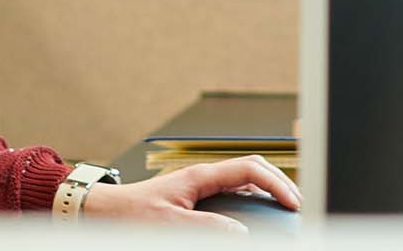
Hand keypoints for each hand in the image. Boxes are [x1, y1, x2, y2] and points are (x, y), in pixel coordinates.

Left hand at [80, 155, 300, 231]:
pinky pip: (232, 193)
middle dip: (279, 183)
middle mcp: (204, 176)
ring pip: (244, 181)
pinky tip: (256, 217)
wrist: (106, 211)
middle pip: (253, 169)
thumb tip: (240, 232)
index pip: (250, 169)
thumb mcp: (170, 224)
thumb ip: (206, 227)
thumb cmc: (132, 214)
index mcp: (200, 175)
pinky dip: (251, 201)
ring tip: (283, 210)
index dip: (276, 185)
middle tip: (296, 204)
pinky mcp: (196, 196)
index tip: (292, 204)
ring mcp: (201, 185)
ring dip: (266, 191)